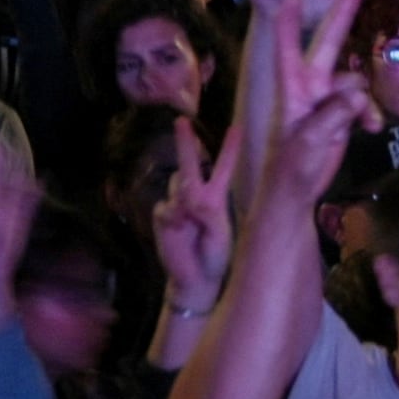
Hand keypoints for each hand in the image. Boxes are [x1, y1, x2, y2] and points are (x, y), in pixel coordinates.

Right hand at [147, 119, 235, 316]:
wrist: (194, 278)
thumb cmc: (214, 256)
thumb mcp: (219, 235)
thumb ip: (205, 212)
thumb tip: (186, 197)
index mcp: (216, 198)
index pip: (223, 168)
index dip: (229, 148)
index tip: (236, 128)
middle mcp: (195, 195)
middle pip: (190, 163)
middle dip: (185, 142)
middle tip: (181, 120)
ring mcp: (177, 204)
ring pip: (177, 185)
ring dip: (184, 195)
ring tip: (192, 220)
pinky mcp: (163, 216)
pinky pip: (166, 208)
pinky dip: (174, 217)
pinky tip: (180, 232)